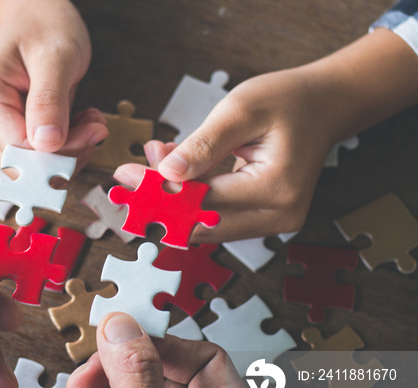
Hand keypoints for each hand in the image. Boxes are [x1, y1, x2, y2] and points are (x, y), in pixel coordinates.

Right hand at [0, 0, 107, 168]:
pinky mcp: (1, 133)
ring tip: (89, 121)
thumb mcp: (56, 57)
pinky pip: (34, 157)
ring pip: (30, 166)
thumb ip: (49, 101)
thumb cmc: (44, 27)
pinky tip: (78, 124)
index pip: (19, 149)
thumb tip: (46, 145)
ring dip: (67, 152)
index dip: (60, 152)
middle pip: (22, 164)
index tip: (94, 131)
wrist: (33, 17)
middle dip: (66, 154)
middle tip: (97, 127)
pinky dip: (62, 148)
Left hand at [114, 67, 335, 242]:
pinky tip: (177, 169)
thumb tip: (166, 176)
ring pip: (204, 225)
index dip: (157, 192)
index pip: (201, 201)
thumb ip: (203, 145)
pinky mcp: (263, 219)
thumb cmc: (286, 101)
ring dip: (173, 198)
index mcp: (276, 189)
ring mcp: (272, 222)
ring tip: (159, 157)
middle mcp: (278, 216)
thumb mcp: (240, 110)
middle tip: (131, 171)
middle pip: (200, 224)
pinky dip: (191, 197)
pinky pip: (217, 217)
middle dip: (160, 200)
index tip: (124, 174)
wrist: (324, 105)